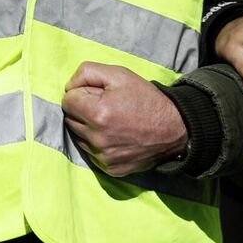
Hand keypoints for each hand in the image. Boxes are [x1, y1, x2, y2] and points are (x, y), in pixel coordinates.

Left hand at [61, 62, 187, 176]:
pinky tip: (115, 137)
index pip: (67, 101)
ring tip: (111, 122)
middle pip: (70, 119)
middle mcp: (98, 139)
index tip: (97, 95)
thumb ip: (86, 73)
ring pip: (78, 137)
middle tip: (105, 107)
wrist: (175, 129)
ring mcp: (104, 157)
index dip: (81, 94)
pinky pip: (90, 153)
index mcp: (98, 114)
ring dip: (88, 128)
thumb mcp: (119, 74)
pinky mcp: (110, 169)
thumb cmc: (146, 99)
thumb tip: (68, 88)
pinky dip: (97, 144)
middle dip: (83, 111)